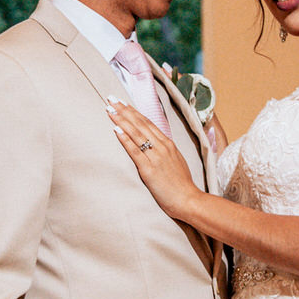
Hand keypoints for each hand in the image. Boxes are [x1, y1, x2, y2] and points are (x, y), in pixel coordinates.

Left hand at [107, 100, 199, 218]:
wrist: (188, 200)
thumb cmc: (181, 184)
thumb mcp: (176, 161)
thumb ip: (165, 151)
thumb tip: (155, 145)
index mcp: (168, 144)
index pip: (148, 123)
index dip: (134, 112)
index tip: (123, 103)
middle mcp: (162, 147)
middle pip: (140, 124)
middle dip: (124, 110)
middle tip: (112, 98)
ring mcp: (155, 157)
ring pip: (136, 134)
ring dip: (121, 120)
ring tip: (110, 109)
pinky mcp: (149, 169)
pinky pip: (135, 151)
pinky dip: (125, 139)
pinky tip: (116, 129)